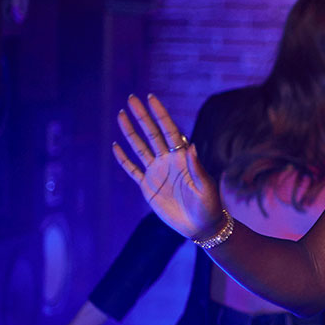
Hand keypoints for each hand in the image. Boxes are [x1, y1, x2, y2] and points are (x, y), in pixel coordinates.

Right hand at [113, 94, 220, 238]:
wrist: (201, 226)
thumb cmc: (209, 206)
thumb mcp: (205, 188)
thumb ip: (197, 168)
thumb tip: (190, 146)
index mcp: (182, 158)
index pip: (169, 131)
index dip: (160, 115)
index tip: (151, 98)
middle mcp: (168, 161)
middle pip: (152, 134)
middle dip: (142, 116)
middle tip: (131, 99)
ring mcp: (157, 172)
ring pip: (139, 147)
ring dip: (130, 132)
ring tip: (121, 114)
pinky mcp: (148, 186)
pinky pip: (132, 169)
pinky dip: (123, 158)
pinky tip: (116, 146)